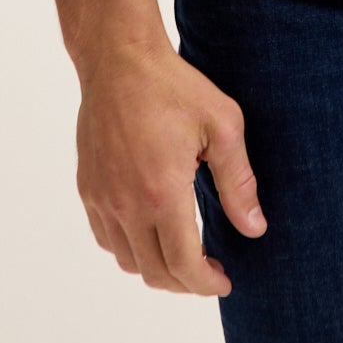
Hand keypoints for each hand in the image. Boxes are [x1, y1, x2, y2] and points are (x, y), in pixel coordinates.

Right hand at [75, 41, 267, 294]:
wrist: (120, 59)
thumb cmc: (174, 87)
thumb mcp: (222, 126)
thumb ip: (238, 182)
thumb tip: (254, 228)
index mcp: (162, 193)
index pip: (183, 265)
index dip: (206, 283)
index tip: (224, 281)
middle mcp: (126, 204)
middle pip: (155, 271)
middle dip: (186, 282)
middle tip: (209, 270)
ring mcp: (102, 198)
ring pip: (128, 260)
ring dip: (157, 267)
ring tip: (183, 252)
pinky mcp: (88, 188)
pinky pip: (107, 238)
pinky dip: (130, 248)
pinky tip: (151, 230)